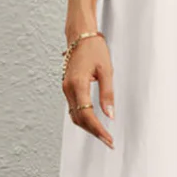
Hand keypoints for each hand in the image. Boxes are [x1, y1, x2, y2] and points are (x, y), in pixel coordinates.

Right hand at [62, 30, 114, 148]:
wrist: (80, 35)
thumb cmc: (94, 48)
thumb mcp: (106, 70)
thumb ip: (107, 94)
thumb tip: (110, 114)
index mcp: (78, 84)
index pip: (87, 115)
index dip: (98, 129)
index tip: (108, 139)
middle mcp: (68, 88)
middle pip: (79, 119)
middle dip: (93, 132)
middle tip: (108, 141)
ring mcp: (66, 88)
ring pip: (74, 115)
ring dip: (88, 127)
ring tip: (103, 135)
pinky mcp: (67, 87)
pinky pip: (73, 108)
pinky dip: (83, 118)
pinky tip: (93, 122)